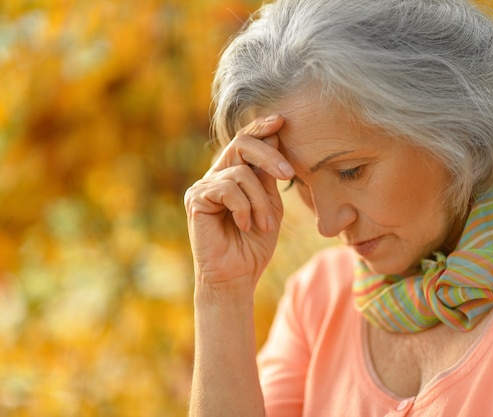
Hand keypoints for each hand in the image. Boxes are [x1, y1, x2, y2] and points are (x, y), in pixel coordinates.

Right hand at [184, 115, 293, 291]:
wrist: (237, 276)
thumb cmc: (254, 244)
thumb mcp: (269, 204)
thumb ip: (268, 175)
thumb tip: (275, 137)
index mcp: (234, 174)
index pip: (246, 142)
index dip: (261, 128)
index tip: (281, 120)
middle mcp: (216, 175)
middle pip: (242, 145)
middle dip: (269, 156)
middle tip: (288, 175)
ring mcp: (204, 186)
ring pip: (240, 173)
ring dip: (260, 201)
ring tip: (264, 224)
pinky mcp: (196, 199)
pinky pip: (227, 188)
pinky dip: (243, 208)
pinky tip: (243, 225)